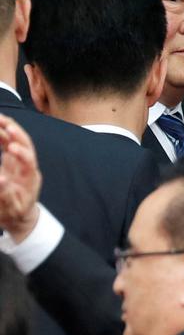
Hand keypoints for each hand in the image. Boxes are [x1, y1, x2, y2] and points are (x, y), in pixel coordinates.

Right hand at [0, 115, 41, 243]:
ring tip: (0, 118)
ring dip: (10, 129)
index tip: (12, 148)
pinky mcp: (13, 161)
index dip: (22, 154)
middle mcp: (28, 167)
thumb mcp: (10, 208)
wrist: (20, 216)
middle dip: (17, 133)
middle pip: (27, 146)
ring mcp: (21, 162)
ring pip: (18, 142)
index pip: (29, 163)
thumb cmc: (15, 213)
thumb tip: (1, 179)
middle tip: (4, 121)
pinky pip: (9, 144)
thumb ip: (6, 194)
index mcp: (29, 179)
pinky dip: (4, 135)